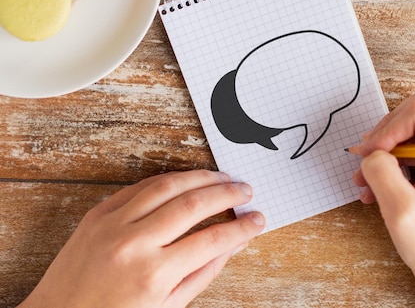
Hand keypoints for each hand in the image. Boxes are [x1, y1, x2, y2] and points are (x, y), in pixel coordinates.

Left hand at [19, 170, 264, 307]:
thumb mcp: (167, 306)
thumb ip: (204, 272)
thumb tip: (235, 243)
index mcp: (154, 275)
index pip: (213, 240)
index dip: (242, 227)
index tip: (258, 220)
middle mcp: (134, 244)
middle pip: (194, 204)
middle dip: (227, 194)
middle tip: (246, 191)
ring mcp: (113, 224)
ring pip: (168, 185)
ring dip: (202, 177)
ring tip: (223, 178)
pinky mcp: (98, 212)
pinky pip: (141, 186)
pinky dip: (169, 179)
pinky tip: (187, 180)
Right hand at [352, 82, 414, 307]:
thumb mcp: (402, 212)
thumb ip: (381, 171)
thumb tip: (370, 150)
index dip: (388, 131)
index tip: (366, 157)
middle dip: (391, 127)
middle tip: (370, 156)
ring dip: (389, 143)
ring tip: (369, 176)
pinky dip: (394, 154)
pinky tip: (378, 181)